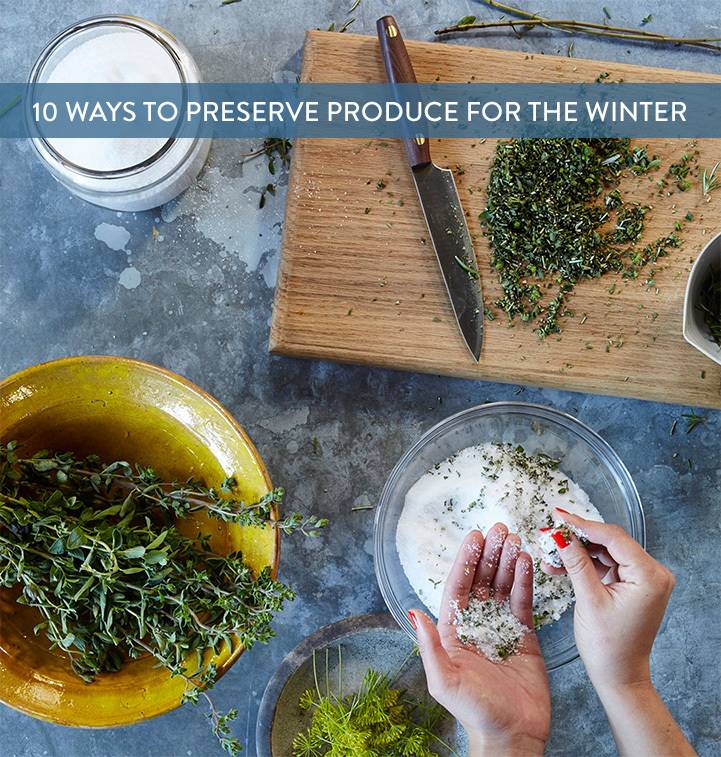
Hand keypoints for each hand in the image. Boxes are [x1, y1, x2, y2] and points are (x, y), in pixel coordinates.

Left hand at [411, 525, 549, 756]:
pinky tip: (526, 561)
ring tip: (515, 539)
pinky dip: (524, 580)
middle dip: (489, 553)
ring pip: (502, 585)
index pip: (458, 586)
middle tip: (499, 529)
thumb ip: (429, 645)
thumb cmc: (474, 711)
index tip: (474, 536)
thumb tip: (413, 612)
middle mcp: (475, 623)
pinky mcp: (524, 635)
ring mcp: (500, 627)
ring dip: (508, 561)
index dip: (466, 560)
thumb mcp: (444, 680)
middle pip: (481, 579)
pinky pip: (523, 601)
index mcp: (453, 629)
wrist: (512, 735)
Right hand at [542, 508, 674, 691]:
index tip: (558, 517)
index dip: (582, 525)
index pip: (613, 538)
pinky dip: (586, 565)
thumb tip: (559, 535)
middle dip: (577, 539)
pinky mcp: (635, 585)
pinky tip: (561, 565)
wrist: (619, 676)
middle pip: (610, 542)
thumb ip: (575, 562)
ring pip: (606, 552)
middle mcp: (653, 573)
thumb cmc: (608, 646)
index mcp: (649, 576)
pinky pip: (608, 565)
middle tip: (549, 534)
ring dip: (578, 553)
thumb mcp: (588, 599)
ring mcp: (645, 579)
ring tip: (550, 554)